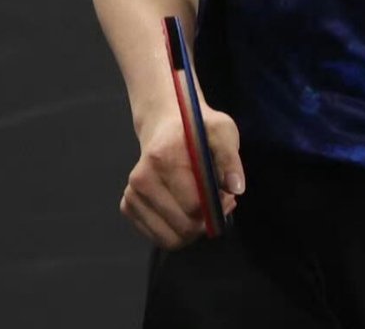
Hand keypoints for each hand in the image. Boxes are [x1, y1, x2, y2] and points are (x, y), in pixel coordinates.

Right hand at [120, 102, 243, 249]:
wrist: (164, 126)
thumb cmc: (196, 129)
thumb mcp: (221, 130)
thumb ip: (230, 159)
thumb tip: (236, 188)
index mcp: (163, 158)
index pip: (194, 205)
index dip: (217, 207)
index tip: (227, 197)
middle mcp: (142, 179)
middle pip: (183, 227)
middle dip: (207, 222)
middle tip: (220, 203)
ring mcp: (132, 194)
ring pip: (170, 239)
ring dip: (193, 230)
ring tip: (205, 207)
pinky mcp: (127, 206)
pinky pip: (159, 237)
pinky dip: (178, 231)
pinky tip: (187, 209)